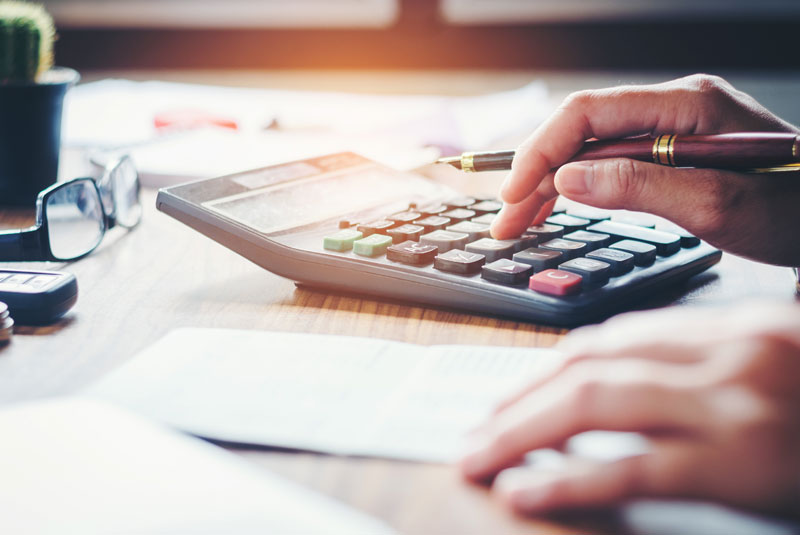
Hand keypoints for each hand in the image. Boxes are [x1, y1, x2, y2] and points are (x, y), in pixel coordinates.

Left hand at [459, 302, 799, 515]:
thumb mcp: (776, 365)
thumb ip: (708, 367)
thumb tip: (624, 384)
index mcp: (735, 327)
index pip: (615, 338)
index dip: (549, 368)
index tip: (512, 393)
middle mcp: (730, 354)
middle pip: (591, 366)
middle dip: (521, 399)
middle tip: (478, 429)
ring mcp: (737, 406)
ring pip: (596, 404)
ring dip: (524, 431)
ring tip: (481, 456)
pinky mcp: (745, 464)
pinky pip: (634, 467)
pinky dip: (569, 478)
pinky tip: (527, 491)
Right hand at [491, 74, 799, 266]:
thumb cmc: (790, 209)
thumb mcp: (714, 203)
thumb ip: (637, 186)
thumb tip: (566, 180)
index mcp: (685, 104)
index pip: (587, 114)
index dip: (541, 151)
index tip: (514, 193)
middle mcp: (673, 107)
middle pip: (581, 132)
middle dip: (535, 174)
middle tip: (505, 220)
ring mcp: (672, 129)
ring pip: (590, 149)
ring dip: (549, 184)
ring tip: (519, 221)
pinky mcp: (672, 152)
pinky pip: (611, 163)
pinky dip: (579, 187)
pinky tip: (555, 206)